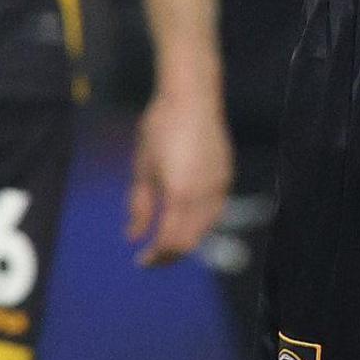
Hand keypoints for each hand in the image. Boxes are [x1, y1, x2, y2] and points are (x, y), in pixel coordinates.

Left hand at [125, 90, 231, 265]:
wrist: (191, 98)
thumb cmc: (159, 129)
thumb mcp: (142, 169)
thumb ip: (139, 207)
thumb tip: (132, 236)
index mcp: (179, 194)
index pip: (170, 241)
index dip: (155, 257)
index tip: (141, 261)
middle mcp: (203, 196)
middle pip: (190, 241)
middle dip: (170, 254)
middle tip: (152, 257)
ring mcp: (219, 187)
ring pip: (205, 229)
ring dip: (186, 240)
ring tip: (167, 239)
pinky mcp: (226, 178)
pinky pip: (214, 212)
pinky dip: (199, 224)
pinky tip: (184, 219)